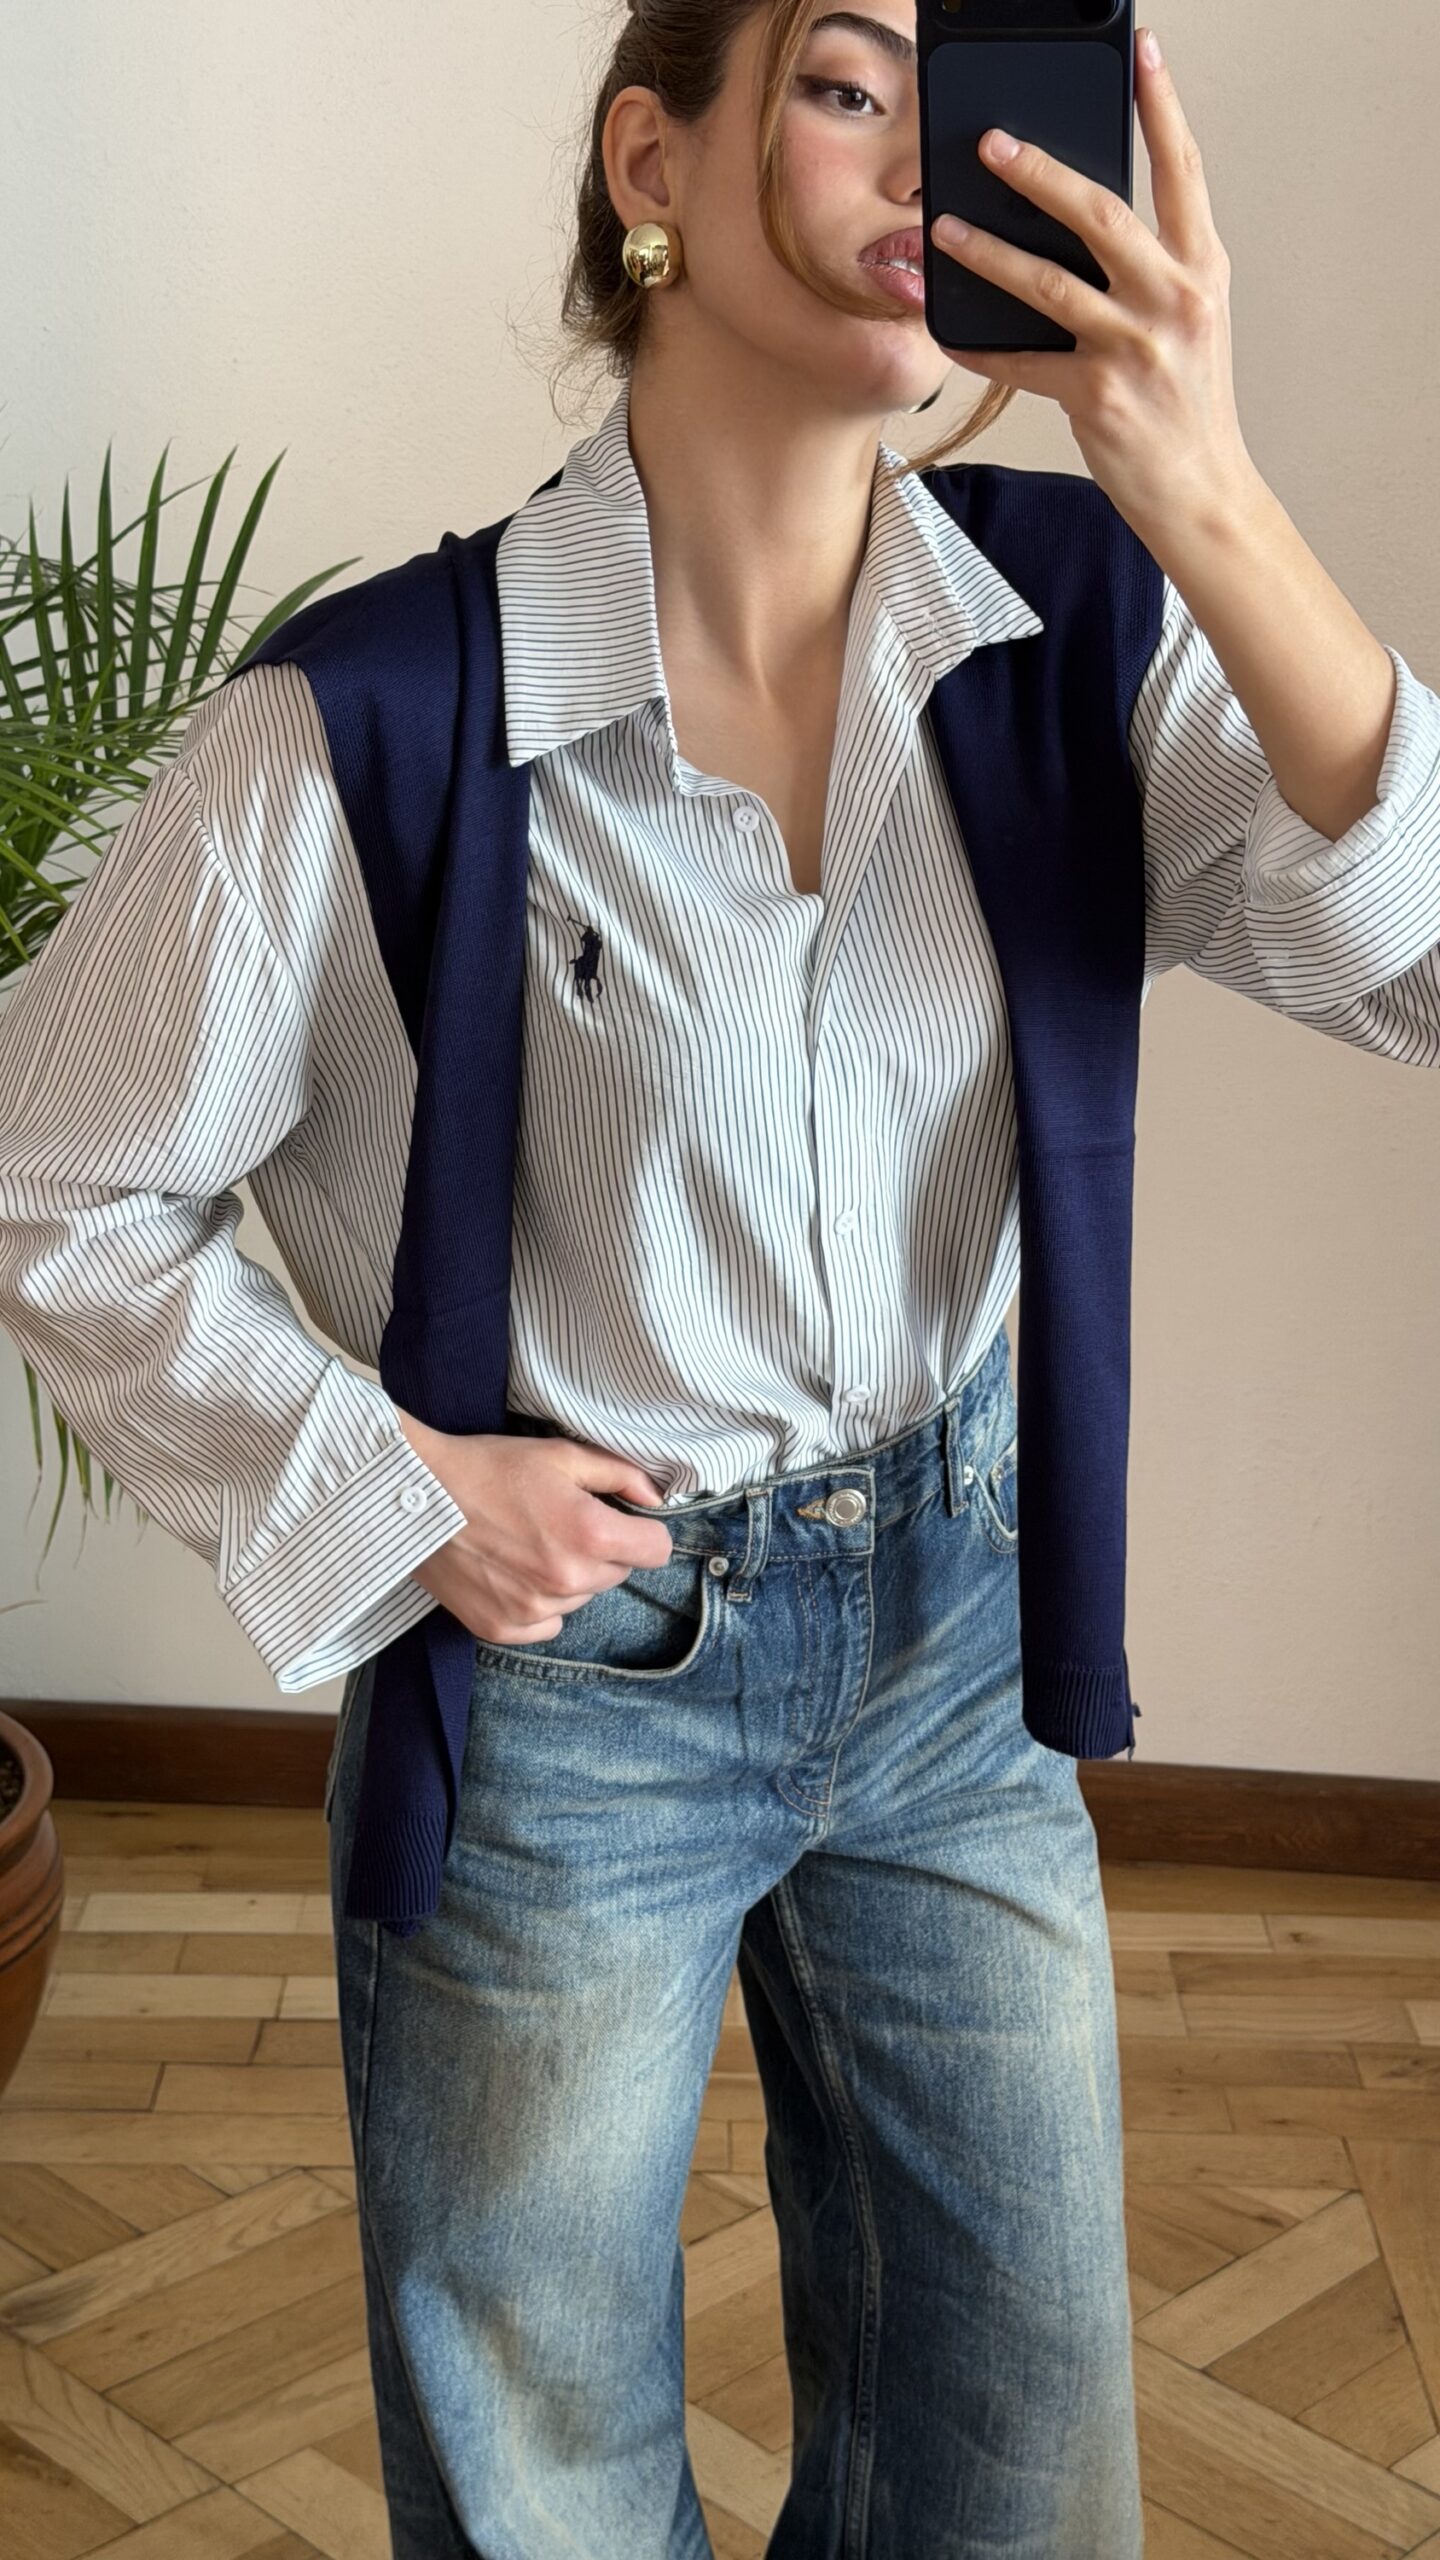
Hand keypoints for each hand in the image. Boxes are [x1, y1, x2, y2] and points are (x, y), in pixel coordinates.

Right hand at [392, 1404, 673, 1645]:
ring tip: (528, 1544)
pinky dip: (539, 1604)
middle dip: (601, 1550)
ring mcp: (533, 1609)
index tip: (621, 1520)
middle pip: (618, 1574)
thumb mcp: (560, 1455)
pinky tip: (512, 1572)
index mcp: (589, 1534)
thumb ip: (619, 1475)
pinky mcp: (502, 1628)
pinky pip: (547, 1624)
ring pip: (581, 1599)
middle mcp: (567, 1580)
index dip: (642, 1531)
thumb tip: (655, 1498)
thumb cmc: (488, 1469)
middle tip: (559, 1523)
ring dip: (569, 1577)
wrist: (416, 1497)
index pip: (655, 1550)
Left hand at [928, 25, 1258, 540]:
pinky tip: (951, 333)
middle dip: (1039, 171)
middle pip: (1100, 210)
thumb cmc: (1189, 407)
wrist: (1202, 492)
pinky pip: (1022, 362)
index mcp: (1202, 269)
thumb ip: (1152, 269)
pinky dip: (981, 349)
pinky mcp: (1097, 396)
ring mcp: (1135, 347)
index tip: (1141, 53)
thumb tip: (1079, 223)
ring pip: (1047, 280)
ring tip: (945, 227)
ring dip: (987, 250)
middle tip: (992, 142)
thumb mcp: (1191, 322)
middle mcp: (1174, 298)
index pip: (1183, 169)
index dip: (1161, 105)